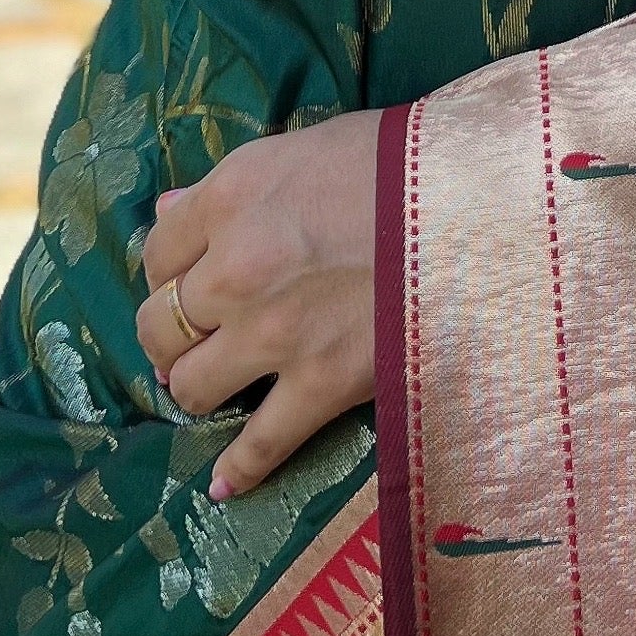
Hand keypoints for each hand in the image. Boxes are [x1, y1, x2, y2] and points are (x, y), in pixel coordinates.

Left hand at [136, 113, 380, 500]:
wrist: (479, 205)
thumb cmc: (399, 162)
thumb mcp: (307, 148)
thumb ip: (232, 186)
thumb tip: (169, 210)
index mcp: (231, 199)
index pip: (157, 250)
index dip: (168, 269)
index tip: (187, 279)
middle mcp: (236, 269)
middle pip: (160, 324)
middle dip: (170, 334)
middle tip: (195, 337)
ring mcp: (275, 333)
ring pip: (192, 385)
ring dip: (198, 387)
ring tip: (216, 385)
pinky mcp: (321, 385)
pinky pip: (262, 444)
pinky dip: (238, 471)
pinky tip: (223, 487)